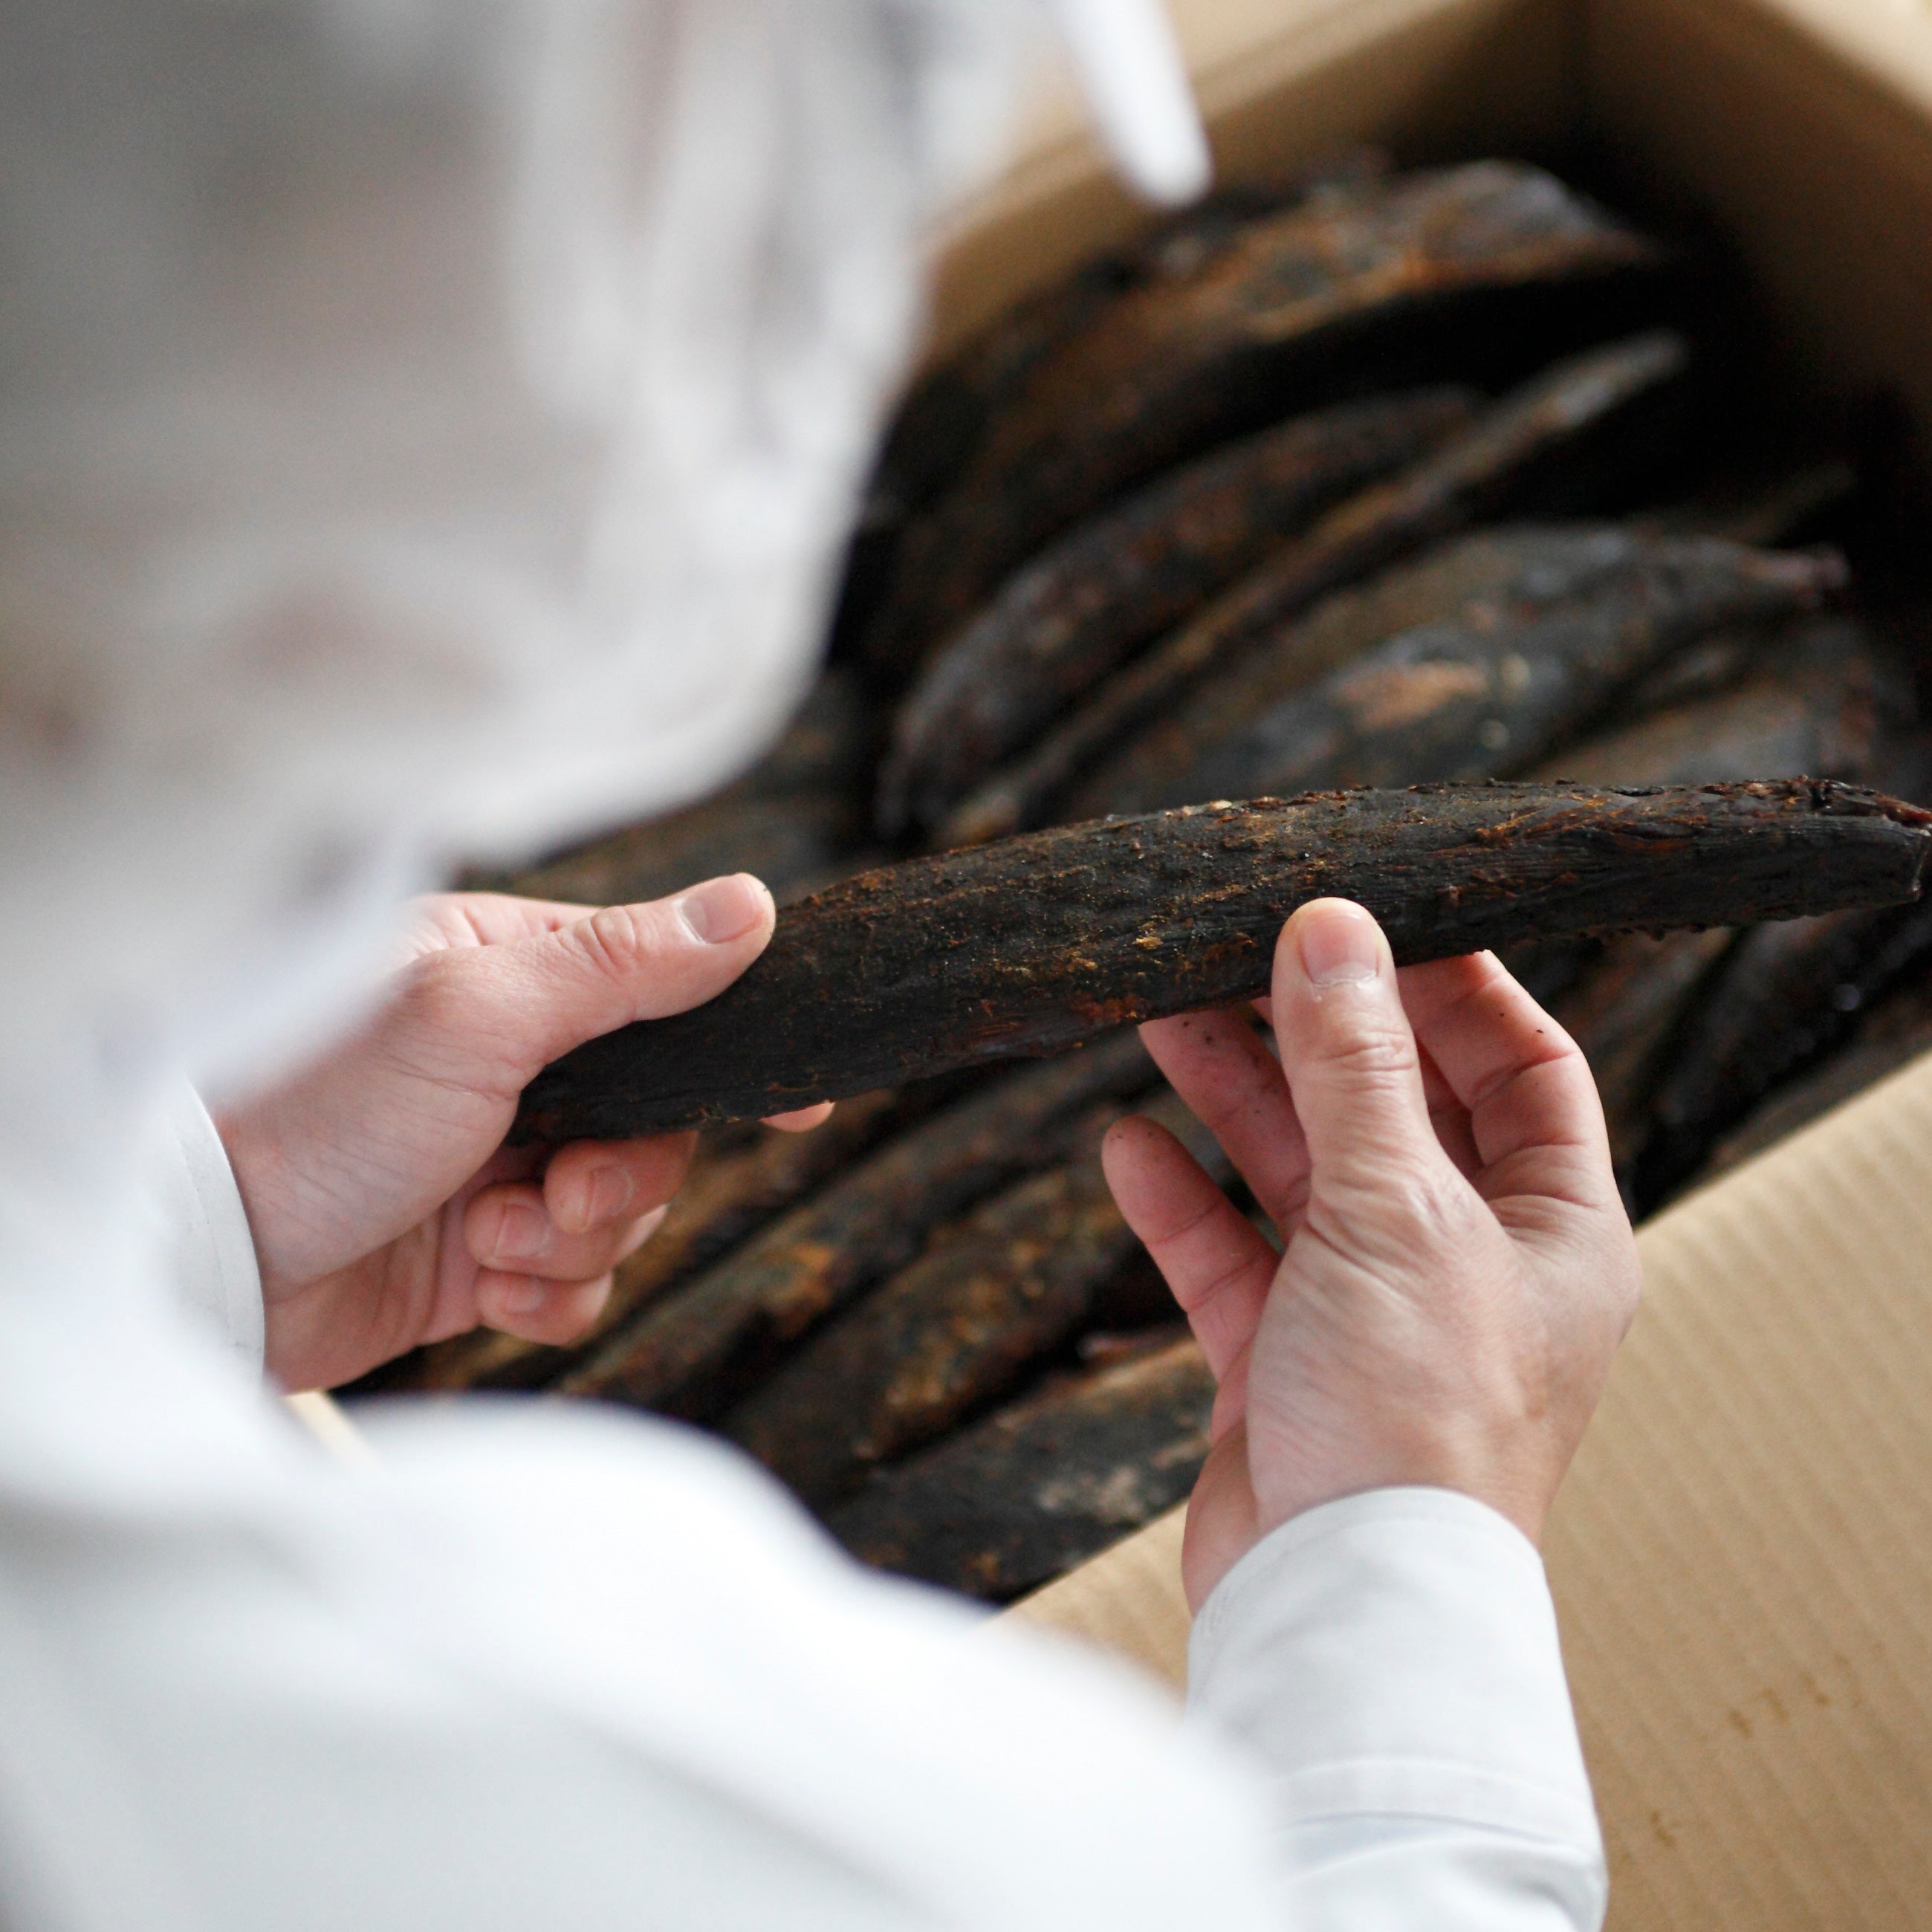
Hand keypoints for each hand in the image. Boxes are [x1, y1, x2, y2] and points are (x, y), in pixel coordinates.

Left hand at [216, 878, 828, 1392]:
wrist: (200, 1252)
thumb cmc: (314, 1102)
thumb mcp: (479, 1011)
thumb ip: (624, 964)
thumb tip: (752, 904)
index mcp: (511, 975)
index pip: (662, 992)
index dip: (731, 1043)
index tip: (798, 1096)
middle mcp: (513, 1064)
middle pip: (660, 1121)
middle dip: (623, 1173)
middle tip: (556, 1188)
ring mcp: (497, 1161)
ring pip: (624, 1209)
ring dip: (571, 1239)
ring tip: (488, 1238)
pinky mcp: (478, 1254)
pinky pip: (575, 1281)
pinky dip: (544, 1294)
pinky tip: (482, 1288)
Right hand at [1101, 899, 1639, 1610]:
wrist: (1344, 1604)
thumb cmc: (1415, 1416)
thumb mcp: (1395, 1207)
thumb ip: (1353, 1064)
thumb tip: (1330, 928)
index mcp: (1553, 1226)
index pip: (1524, 1069)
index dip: (1456, 987)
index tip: (1376, 917)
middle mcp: (1472, 1264)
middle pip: (1392, 1109)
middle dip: (1313, 1031)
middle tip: (1234, 950)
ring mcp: (1375, 1314)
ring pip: (1301, 1174)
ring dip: (1234, 1098)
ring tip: (1158, 1013)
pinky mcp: (1289, 1366)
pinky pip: (1234, 1259)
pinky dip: (1184, 1203)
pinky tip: (1128, 1147)